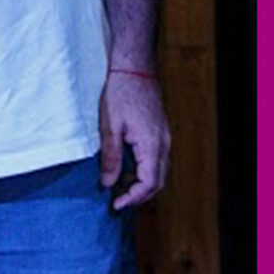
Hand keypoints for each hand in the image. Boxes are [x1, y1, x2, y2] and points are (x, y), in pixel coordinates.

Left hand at [99, 68, 169, 209]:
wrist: (134, 68)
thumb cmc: (121, 93)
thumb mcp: (110, 126)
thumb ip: (111, 157)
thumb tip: (108, 183)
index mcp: (151, 145)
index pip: (148, 183)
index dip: (133, 198)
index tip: (116, 204)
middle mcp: (163, 144)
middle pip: (159, 182)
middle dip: (140, 196)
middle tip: (119, 200)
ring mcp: (165, 138)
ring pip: (161, 172)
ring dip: (144, 185)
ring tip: (122, 189)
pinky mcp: (161, 132)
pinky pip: (158, 160)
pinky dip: (147, 172)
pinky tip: (129, 171)